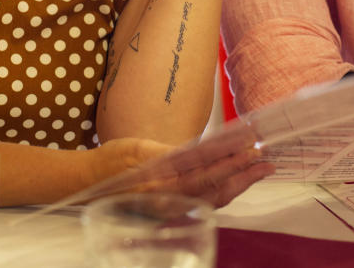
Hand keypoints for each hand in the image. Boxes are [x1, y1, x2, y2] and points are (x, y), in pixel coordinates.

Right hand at [88, 135, 274, 207]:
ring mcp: (171, 206)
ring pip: (214, 198)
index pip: (204, 169)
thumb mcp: (137, 149)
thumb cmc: (109, 163)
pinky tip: (237, 180)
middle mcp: (169, 198)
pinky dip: (225, 190)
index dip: (230, 158)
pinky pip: (204, 201)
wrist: (86, 185)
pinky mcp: (172, 208)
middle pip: (215, 188)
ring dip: (239, 183)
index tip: (250, 145)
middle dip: (244, 174)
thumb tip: (201, 150)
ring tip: (260, 168)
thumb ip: (168, 153)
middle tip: (267, 160)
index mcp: (160, 181)